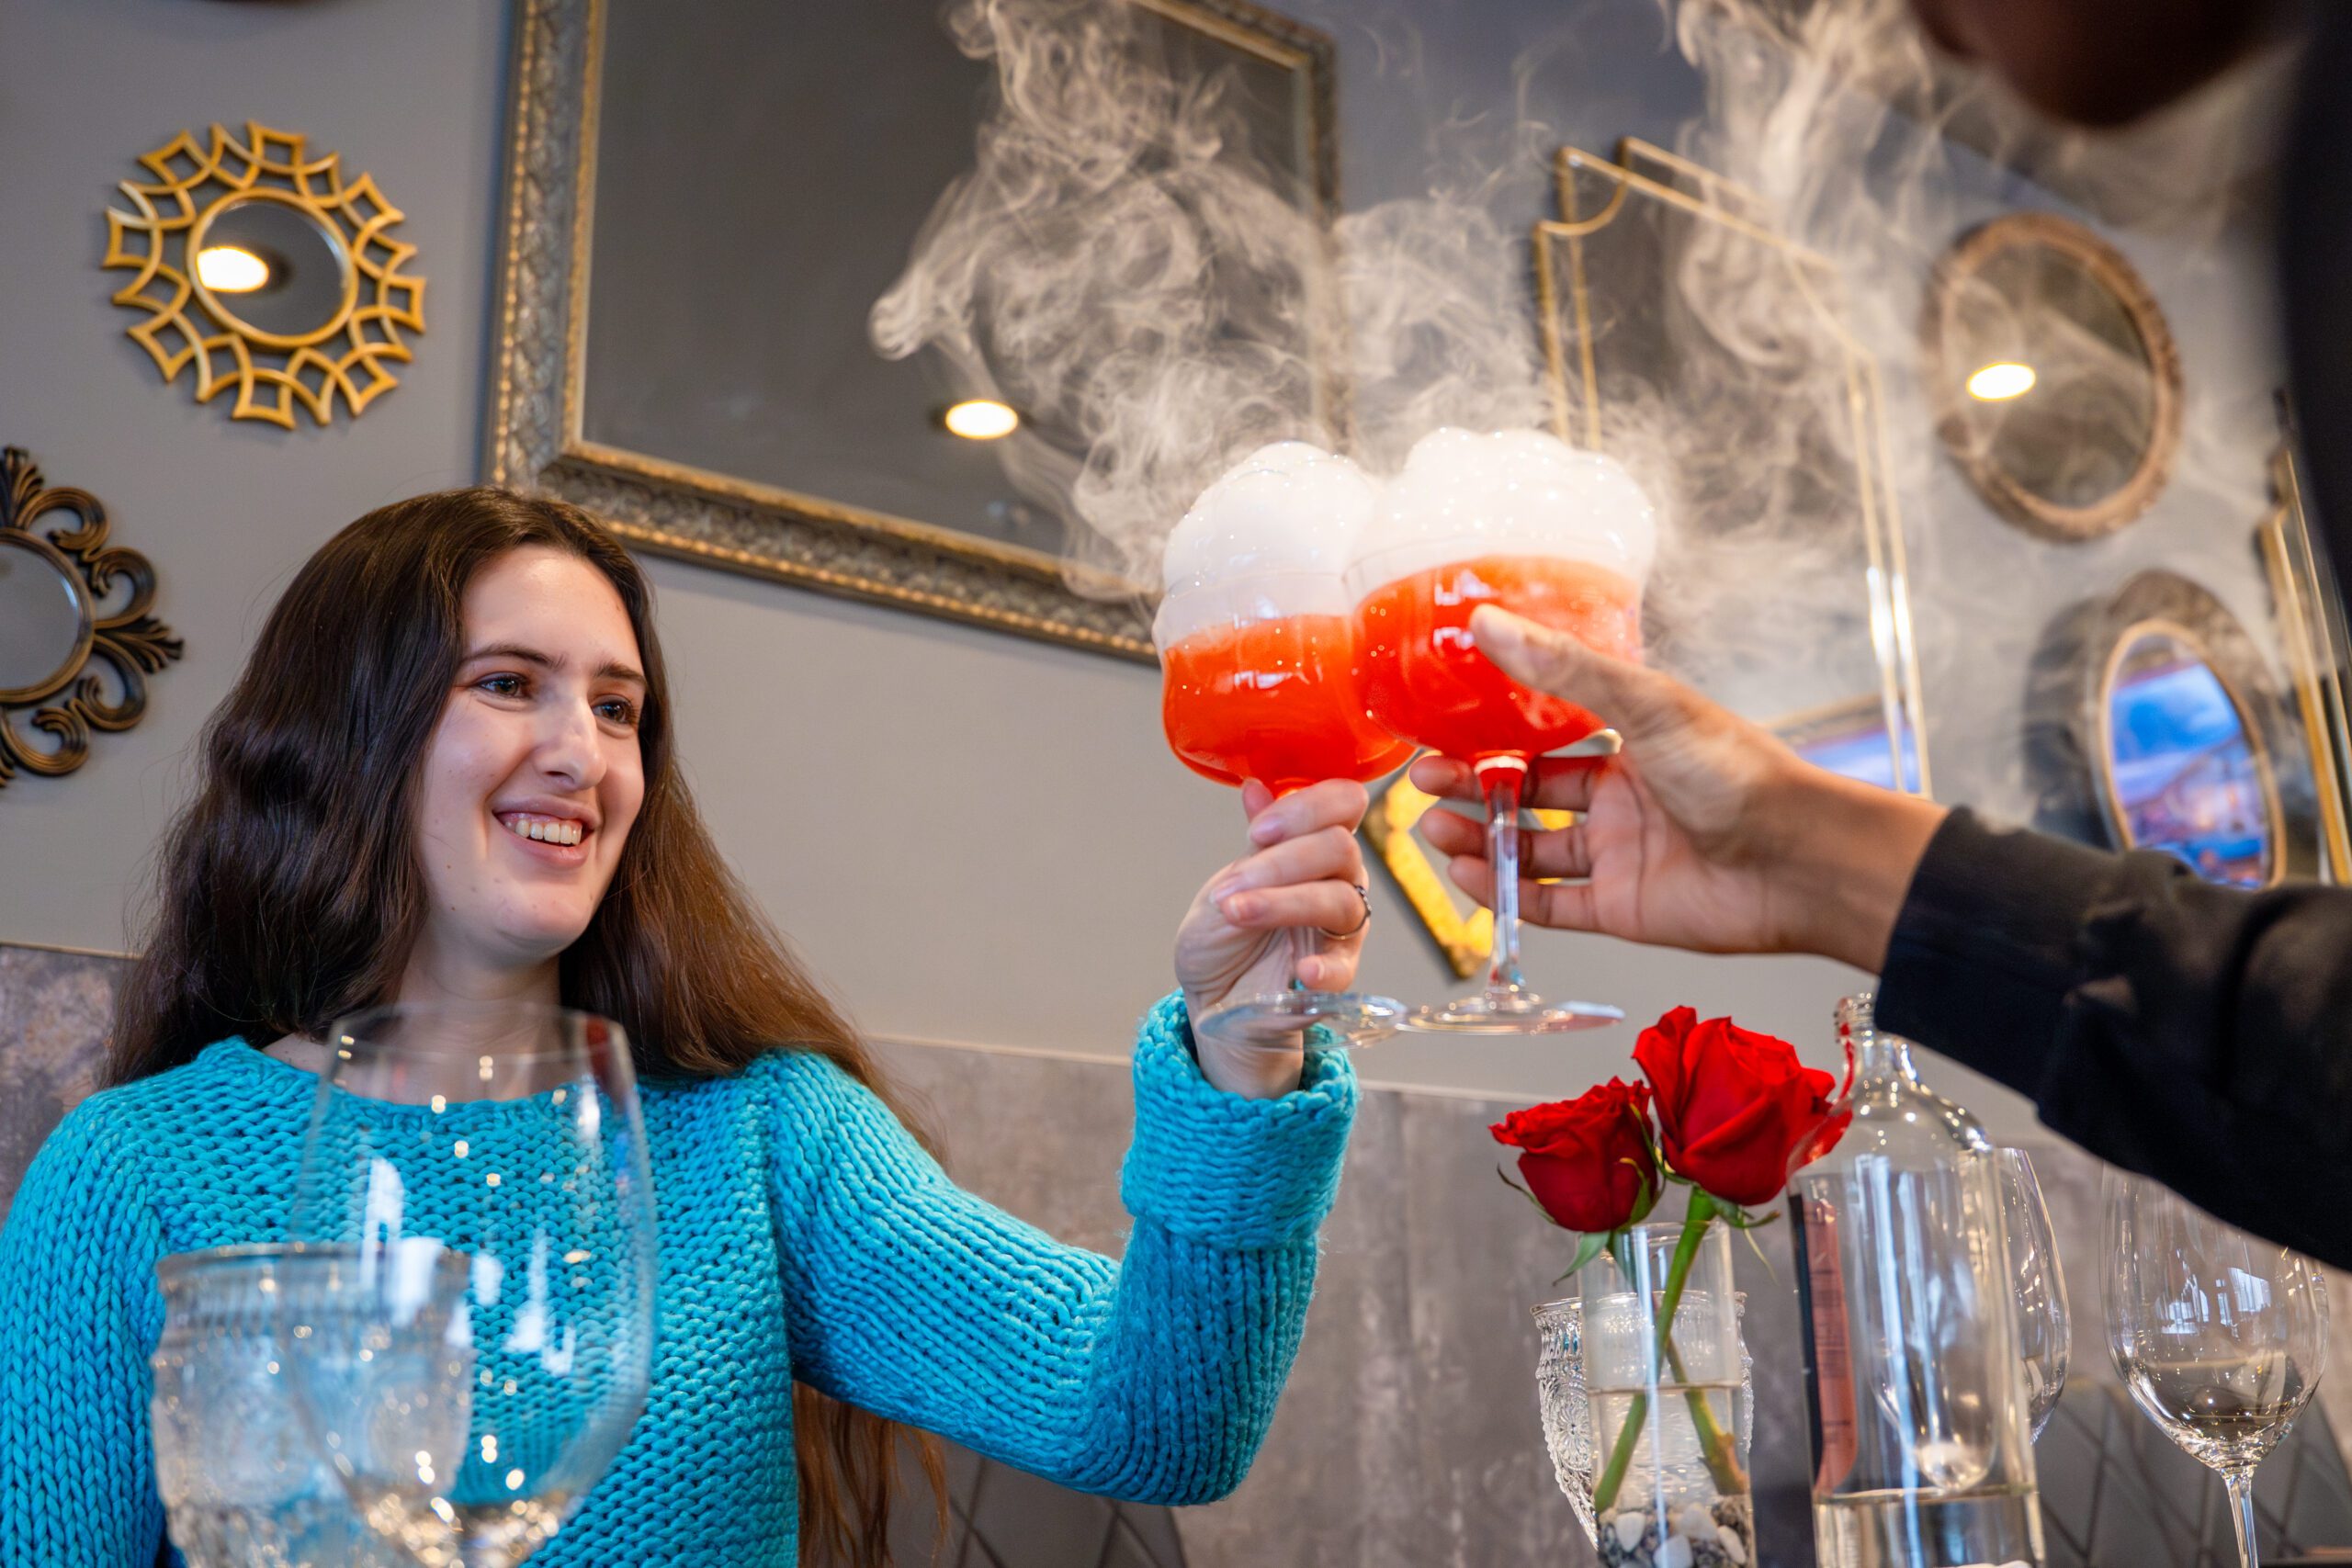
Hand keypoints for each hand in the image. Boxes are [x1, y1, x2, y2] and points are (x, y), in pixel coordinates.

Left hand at [1173, 778, 1371, 1097]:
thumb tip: (1255, 786)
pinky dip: (1324, 967)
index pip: (1343, 803)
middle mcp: (1339, 878)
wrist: (1213, 992)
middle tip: (1231, 887)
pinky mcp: (1338, 972)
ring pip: (1339, 900)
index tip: (1261, 830)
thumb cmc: (1223, 931)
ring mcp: (1342, 927)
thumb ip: (1257, 841)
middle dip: (1280, 863)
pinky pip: (1344, 966)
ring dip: (1283, 904)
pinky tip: (1301, 971)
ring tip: (1237, 914)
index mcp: (1316, 844)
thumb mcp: (1230, 880)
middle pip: (1339, 849)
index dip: (1308, 807)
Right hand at [1408, 606, 1946, 970]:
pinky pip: (1550, 902)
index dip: (1491, 735)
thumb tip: (1489, 623)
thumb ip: (1561, 671)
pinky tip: (1468, 875)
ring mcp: (1618, 853)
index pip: (1545, 735)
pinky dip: (1506, 893)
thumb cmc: (1738, 773)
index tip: (1440, 728)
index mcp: (1630, 741)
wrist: (1797, 860)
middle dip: (1470, 788)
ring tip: (1433, 829)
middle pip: (1526, 794)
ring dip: (1478, 839)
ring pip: (1530, 849)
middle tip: (1422, 782)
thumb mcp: (1643, 704)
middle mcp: (1621, 797)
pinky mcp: (1620, 907)